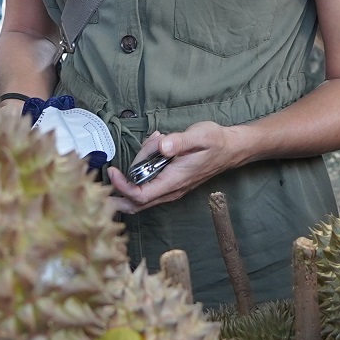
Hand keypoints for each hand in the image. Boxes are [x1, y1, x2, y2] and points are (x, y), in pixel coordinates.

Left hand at [107, 122, 248, 214]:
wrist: (230, 149)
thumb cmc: (215, 142)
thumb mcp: (199, 135)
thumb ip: (179, 141)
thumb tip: (162, 144)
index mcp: (174, 181)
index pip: (141, 195)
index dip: (123, 187)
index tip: (114, 171)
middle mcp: (170, 190)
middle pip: (136, 204)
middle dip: (117, 194)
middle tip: (108, 174)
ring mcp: (170, 189)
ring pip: (140, 195)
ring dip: (135, 172)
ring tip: (153, 143)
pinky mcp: (170, 184)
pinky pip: (148, 184)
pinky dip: (143, 167)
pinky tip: (155, 145)